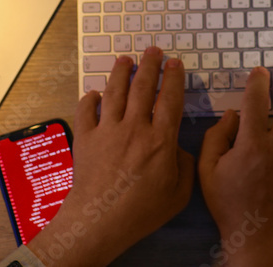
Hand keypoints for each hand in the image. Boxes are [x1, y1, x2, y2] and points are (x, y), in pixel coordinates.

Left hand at [28, 48, 194, 266]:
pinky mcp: (86, 139)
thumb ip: (186, 166)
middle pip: (143, 87)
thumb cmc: (141, 211)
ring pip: (115, 92)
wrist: (99, 221)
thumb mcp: (179, 193)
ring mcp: (108, 131)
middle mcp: (134, 128)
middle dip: (149, 65)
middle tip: (153, 50)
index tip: (175, 63)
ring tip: (125, 59)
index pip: (170, 99)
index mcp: (160, 139)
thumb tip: (180, 150)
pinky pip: (86, 111)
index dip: (174, 78)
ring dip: (121, 73)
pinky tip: (93, 93)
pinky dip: (89, 99)